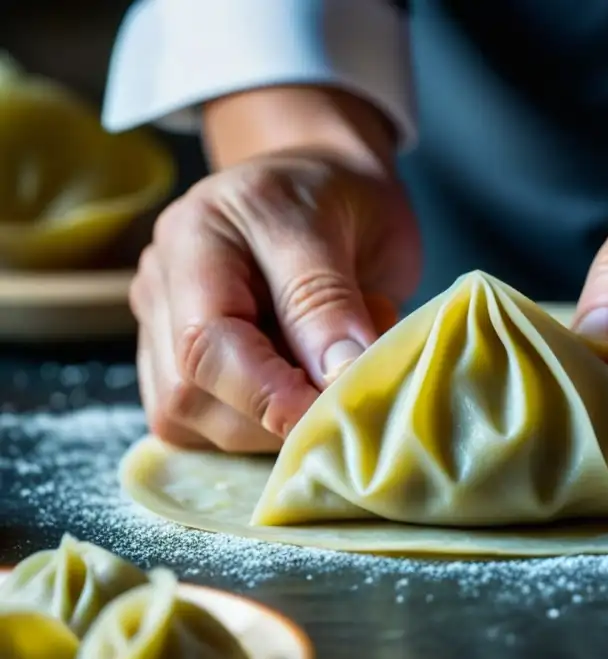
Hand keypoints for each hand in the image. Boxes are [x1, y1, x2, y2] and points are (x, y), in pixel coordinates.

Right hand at [130, 149, 419, 451]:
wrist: (329, 185)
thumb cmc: (340, 200)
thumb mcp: (349, 225)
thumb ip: (328, 301)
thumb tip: (334, 379)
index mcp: (195, 237)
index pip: (206, 341)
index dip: (268, 393)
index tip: (330, 412)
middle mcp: (163, 286)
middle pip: (189, 394)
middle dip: (273, 414)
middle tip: (345, 392)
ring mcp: (163, 329)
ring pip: (193, 422)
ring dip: (270, 424)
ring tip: (326, 373)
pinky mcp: (179, 368)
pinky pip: (204, 428)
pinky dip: (259, 427)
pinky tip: (299, 391)